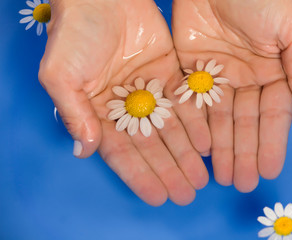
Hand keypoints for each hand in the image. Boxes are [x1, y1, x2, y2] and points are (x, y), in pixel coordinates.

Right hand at [39, 0, 210, 205]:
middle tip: (187, 193)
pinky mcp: (168, 73)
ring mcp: (149, 90)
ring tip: (201, 177)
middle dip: (169, 169)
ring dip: (186, 154)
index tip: (158, 196)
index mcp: (98, 112)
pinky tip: (207, 144)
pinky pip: (184, 103)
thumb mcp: (61, 75)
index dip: (139, 175)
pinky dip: (195, 123)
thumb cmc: (74, 33)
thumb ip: (74, 114)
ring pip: (171, 129)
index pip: (121, 152)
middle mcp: (126, 106)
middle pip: (151, 145)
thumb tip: (85, 151)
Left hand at [172, 0, 291, 191]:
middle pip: (244, 124)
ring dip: (221, 149)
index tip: (270, 170)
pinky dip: (197, 128)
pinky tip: (199, 150)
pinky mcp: (191, 71)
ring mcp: (217, 77)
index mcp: (273, 72)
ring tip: (221, 177)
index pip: (273, 115)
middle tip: (241, 183)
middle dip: (244, 154)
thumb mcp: (291, 26)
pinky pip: (194, 104)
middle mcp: (245, 80)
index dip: (272, 143)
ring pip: (219, 120)